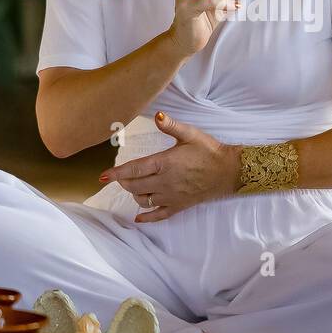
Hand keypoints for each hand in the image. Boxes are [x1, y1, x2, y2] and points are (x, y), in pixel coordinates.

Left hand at [100, 110, 240, 221]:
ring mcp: (171, 196)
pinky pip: (158, 215)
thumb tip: (157, 115)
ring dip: (134, 195)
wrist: (228, 171)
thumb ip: (171, 126)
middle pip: (134, 187)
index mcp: (164, 163)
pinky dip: (146, 217)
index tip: (102, 177)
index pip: (133, 170)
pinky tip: (138, 217)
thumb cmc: (209, 151)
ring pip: (143, 201)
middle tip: (121, 177)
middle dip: (123, 182)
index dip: (116, 174)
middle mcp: (164, 182)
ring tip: (134, 187)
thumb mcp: (190, 134)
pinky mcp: (179, 205)